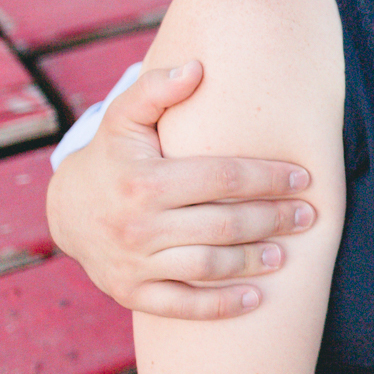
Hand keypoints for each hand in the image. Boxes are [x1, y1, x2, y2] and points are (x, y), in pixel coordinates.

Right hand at [45, 61, 315, 317]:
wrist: (65, 213)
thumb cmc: (112, 157)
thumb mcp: (125, 118)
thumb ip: (157, 90)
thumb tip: (196, 67)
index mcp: (144, 180)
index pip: (223, 178)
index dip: (269, 178)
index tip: (305, 178)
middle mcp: (139, 225)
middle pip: (224, 224)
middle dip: (273, 220)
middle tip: (308, 217)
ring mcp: (135, 263)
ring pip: (208, 267)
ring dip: (253, 262)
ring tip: (286, 255)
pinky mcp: (132, 292)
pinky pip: (183, 306)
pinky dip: (221, 306)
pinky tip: (257, 298)